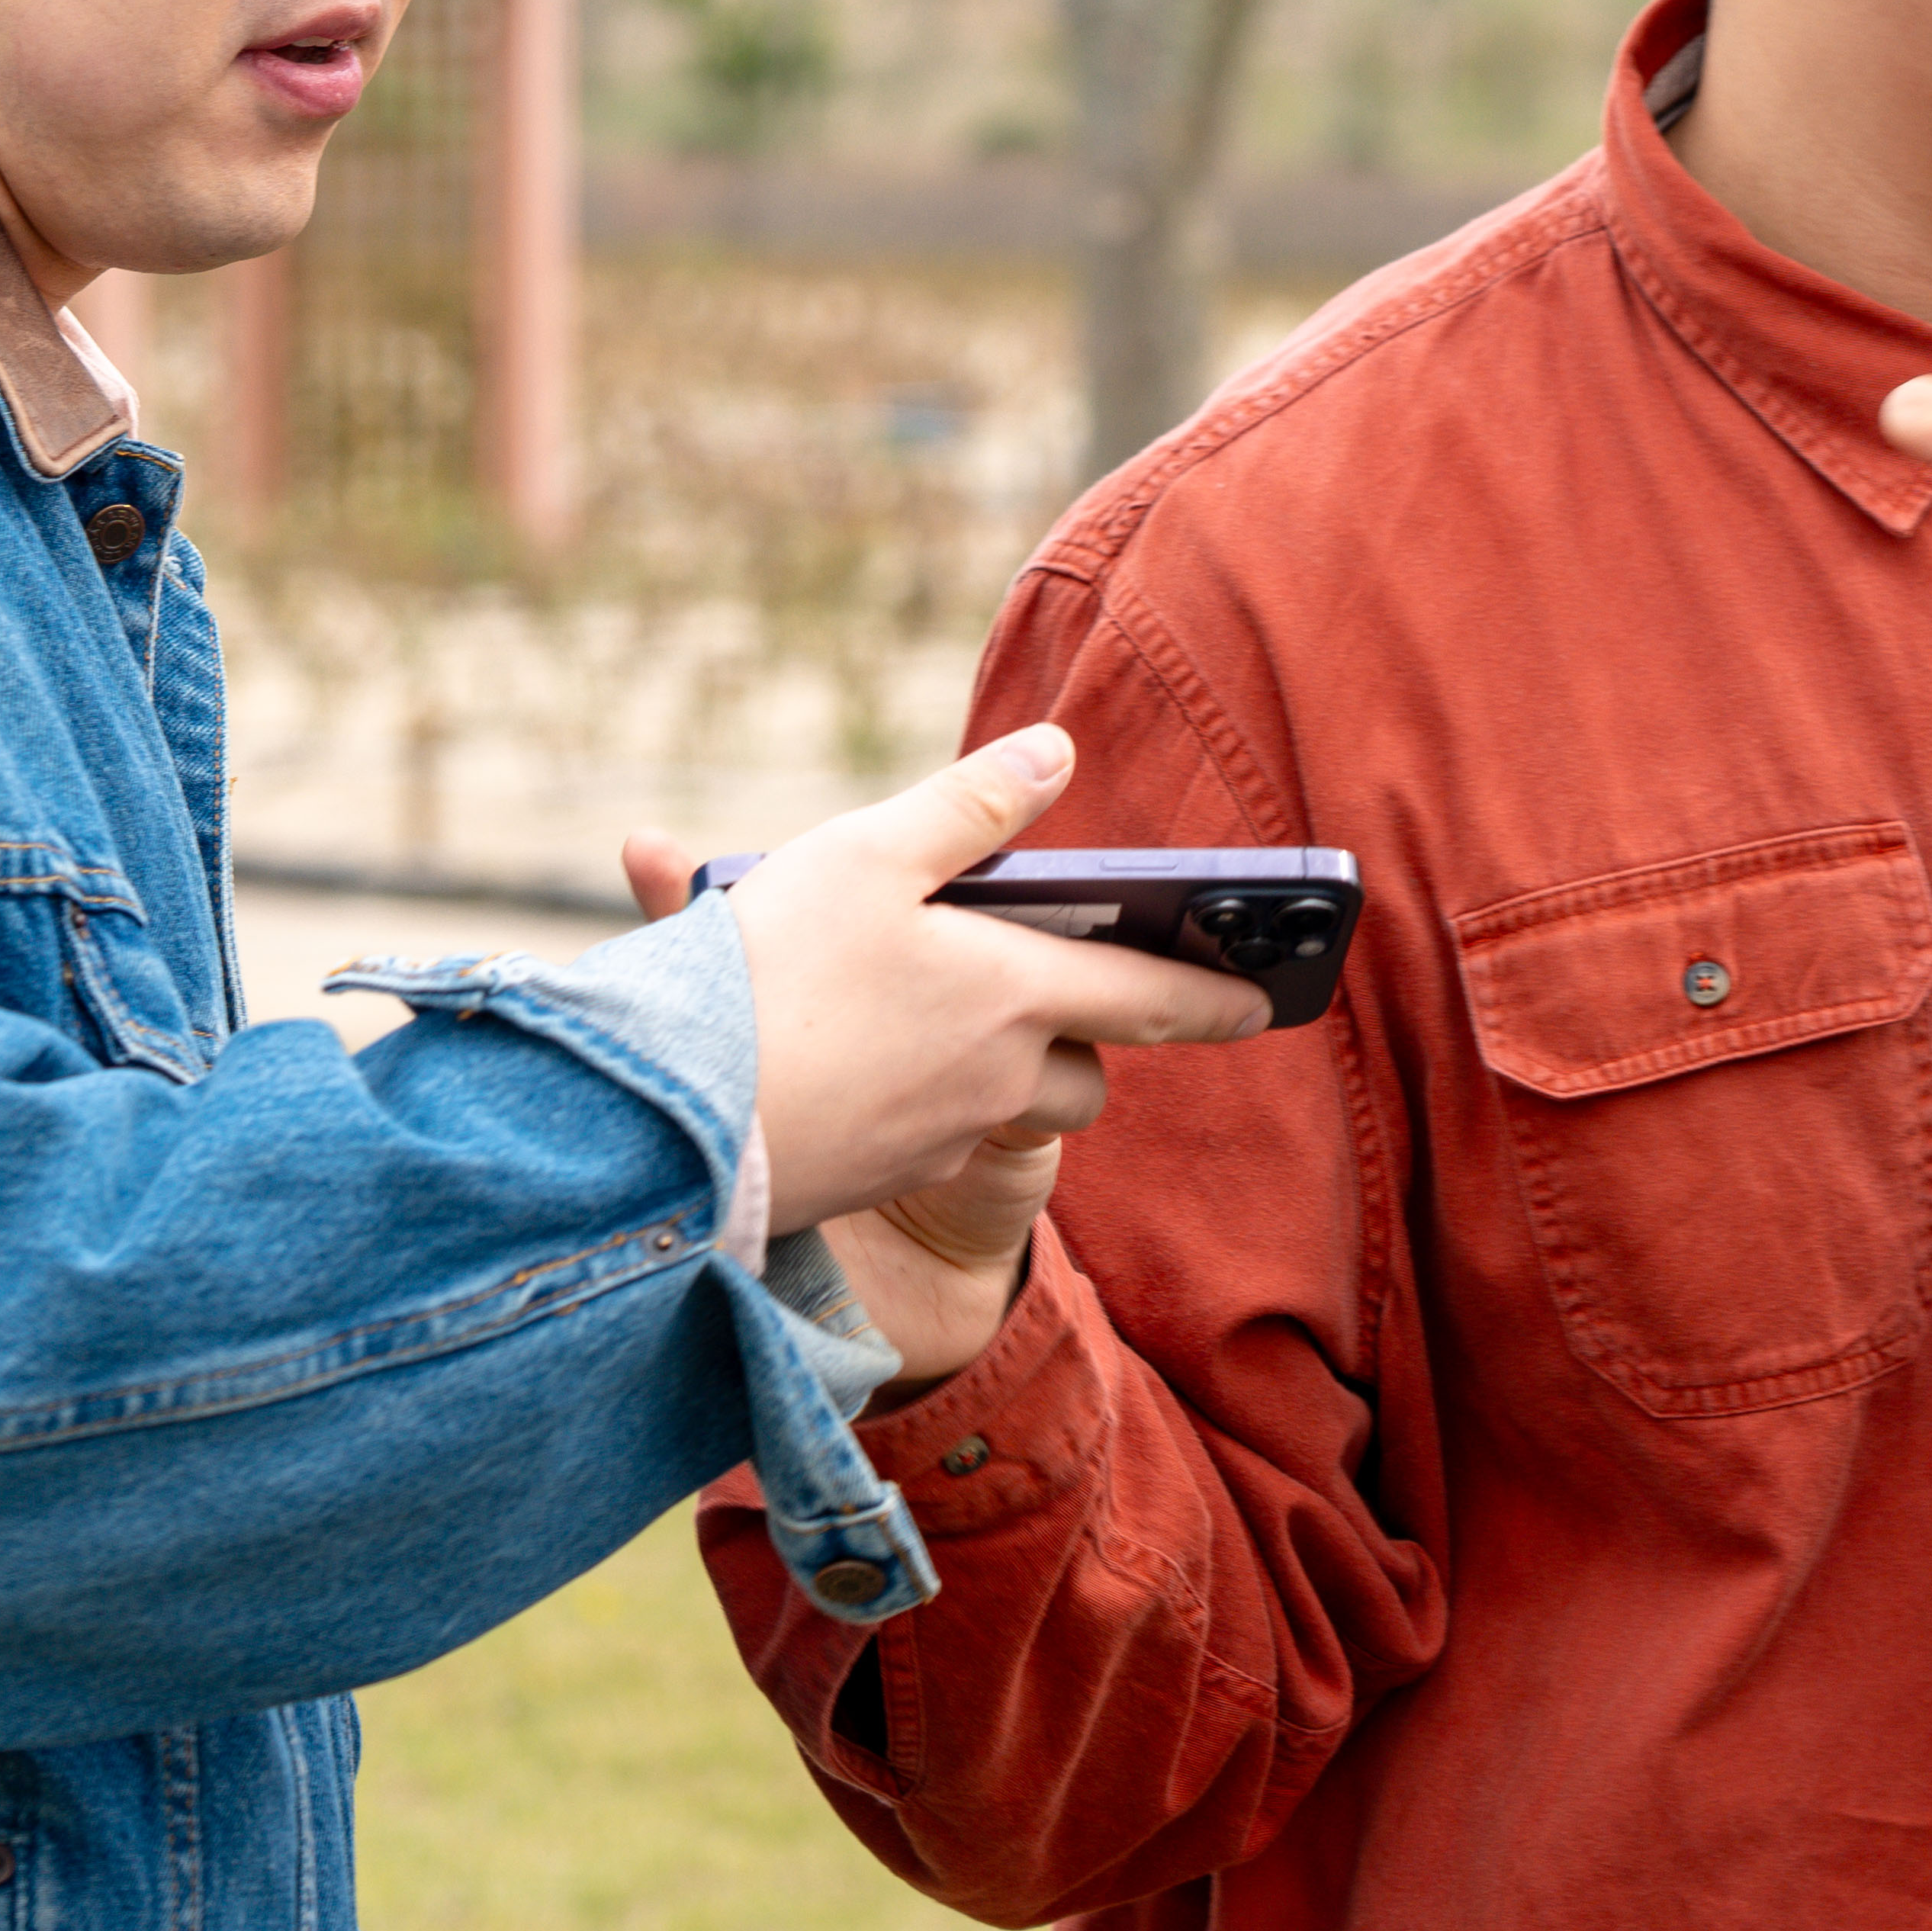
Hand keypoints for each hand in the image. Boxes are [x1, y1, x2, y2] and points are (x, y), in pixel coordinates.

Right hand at [620, 729, 1266, 1400]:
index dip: (1214, 999)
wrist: (671, 1126)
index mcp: (1014, 997)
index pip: (1153, 1002)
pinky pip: (930, 1138)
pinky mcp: (877, 1180)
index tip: (1260, 1002)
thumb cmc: (773, 977)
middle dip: (1082, 1044)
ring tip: (926, 1015)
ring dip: (1001, 1073)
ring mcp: (938, 1142)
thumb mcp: (869, 856)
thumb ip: (971, 806)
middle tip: (1037, 992)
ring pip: (1006, 1111)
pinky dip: (917, 1100)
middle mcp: (995, 1081)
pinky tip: (845, 1058)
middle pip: (1083, 1078)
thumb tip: (1057, 750)